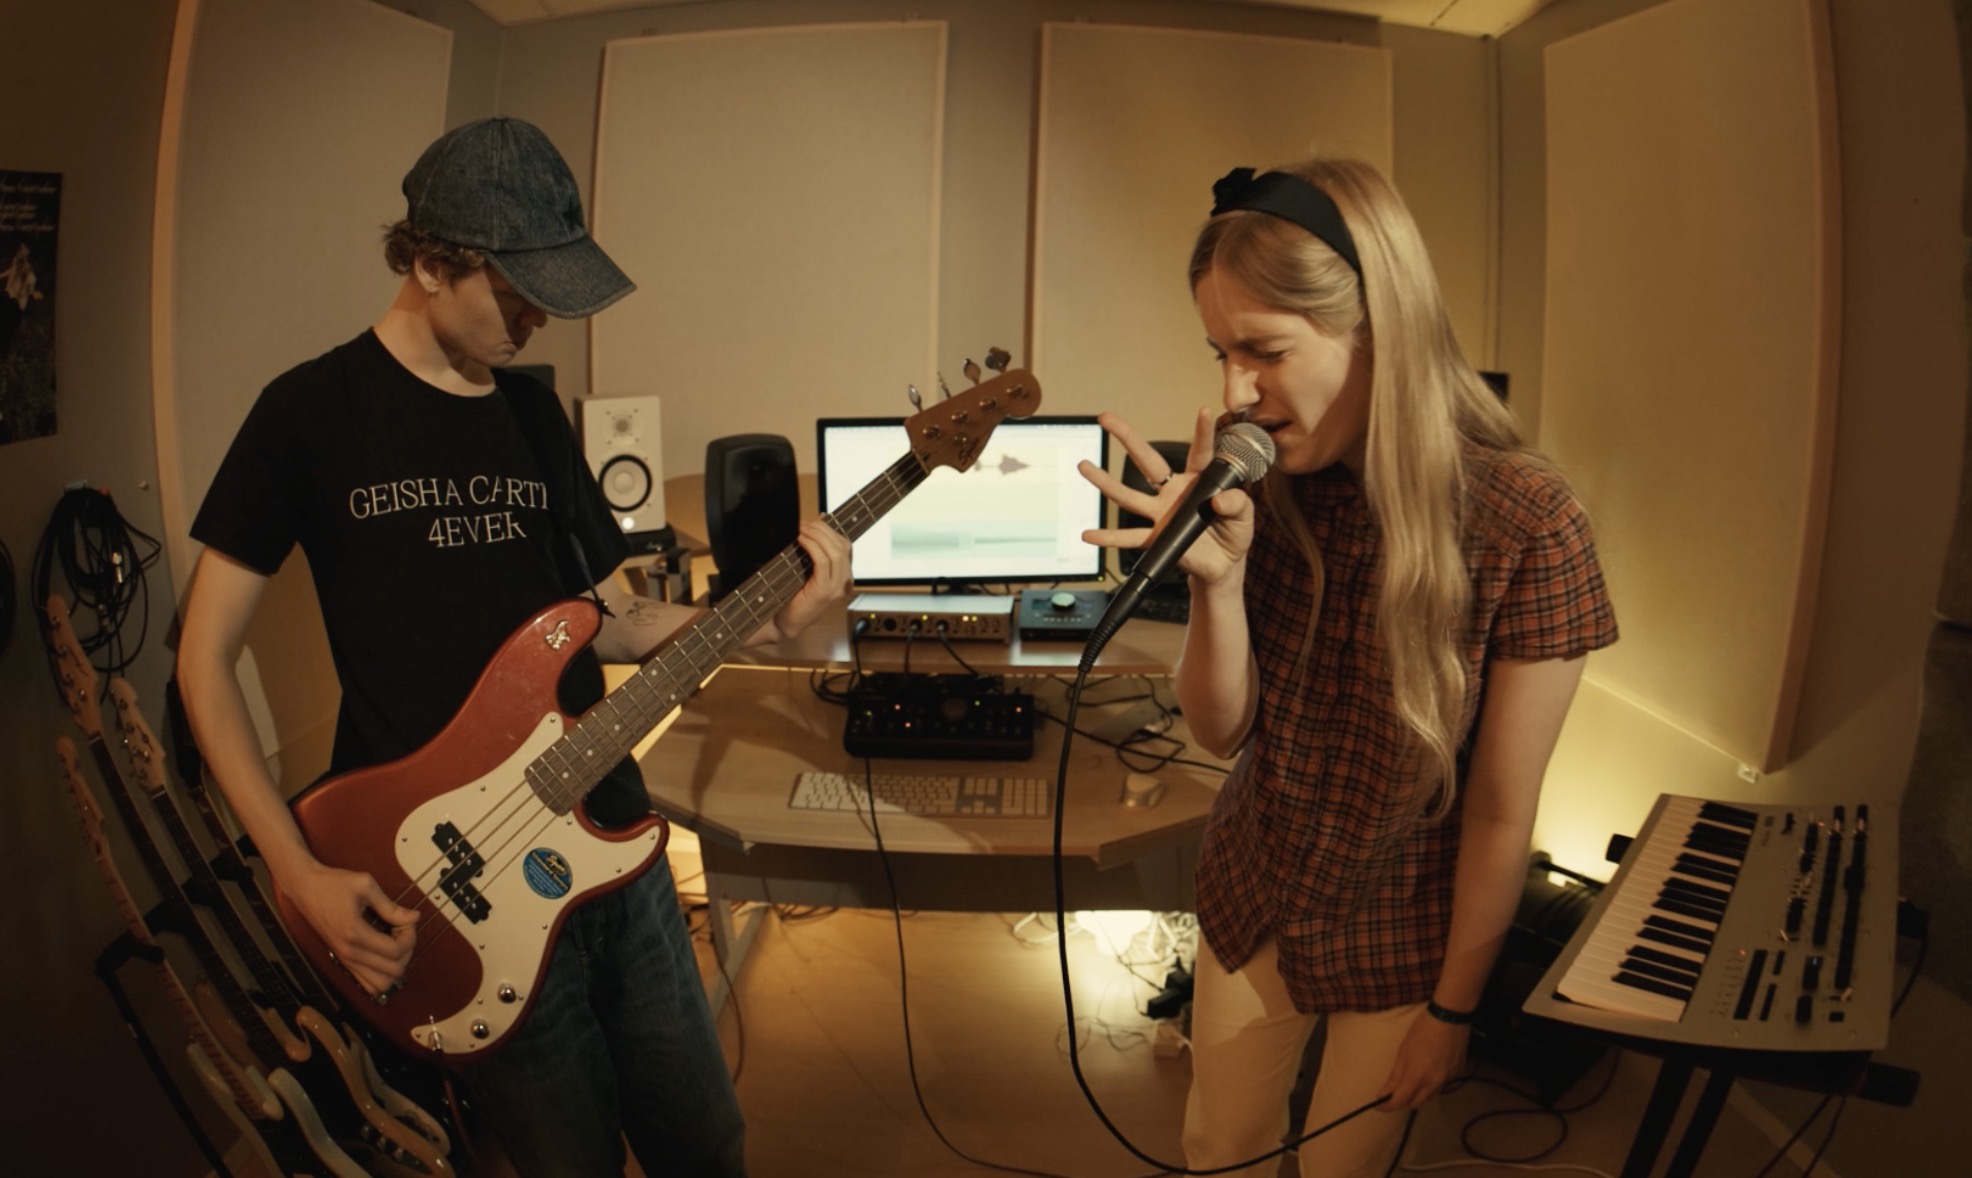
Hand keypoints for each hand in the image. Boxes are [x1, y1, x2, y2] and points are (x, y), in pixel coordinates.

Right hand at [284, 858, 418, 997]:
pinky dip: (381, 972)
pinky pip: (367, 982)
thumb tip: (414, 918)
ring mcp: (344, 959)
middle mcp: (349, 953)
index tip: (407, 920)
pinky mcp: (342, 960)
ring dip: (395, 964)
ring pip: (380, 984)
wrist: (304, 888)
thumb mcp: (365, 886)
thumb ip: (391, 907)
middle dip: (406, 951)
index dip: (410, 937)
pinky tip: (383, 949)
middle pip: (393, 971)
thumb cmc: (333, 883)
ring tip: (394, 940)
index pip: (395, 951)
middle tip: (402, 929)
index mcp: (354, 934)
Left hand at [767, 517, 852, 640]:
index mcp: (844, 577)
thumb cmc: (794, 597)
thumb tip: (814, 524)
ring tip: (802, 529)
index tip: (815, 521)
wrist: (786, 623)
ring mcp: (837, 588)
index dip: (831, 530)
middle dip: (823, 529)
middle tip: (805, 523)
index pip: (846, 546)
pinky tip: (801, 540)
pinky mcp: (824, 591)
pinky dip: (812, 546)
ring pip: (835, 552)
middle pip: (842, 545)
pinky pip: (823, 561)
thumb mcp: (808, 571)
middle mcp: (845, 582)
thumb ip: (815, 552)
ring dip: (817, 535)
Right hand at [1077, 407, 1255, 587]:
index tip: (1205, 410)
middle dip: (1127, 438)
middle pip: (1147, 462)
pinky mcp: (1157, 539)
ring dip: (1105, 482)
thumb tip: (1219, 501)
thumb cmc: (1234, 533)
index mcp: (1198, 481)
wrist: (1223, 566)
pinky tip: (1089, 534)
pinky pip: (1130, 537)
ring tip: (1084, 465)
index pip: (1200, 452)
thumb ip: (1237, 503)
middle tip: (1106, 419)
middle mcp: (1174, 493)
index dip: (1203, 432)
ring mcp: (1161, 514)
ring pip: (1129, 496)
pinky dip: (1108, 538)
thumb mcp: (1245, 515)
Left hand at [1374, 1006, 1469, 1111]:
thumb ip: (1395, 1076)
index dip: (1387, 1106)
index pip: (1399, 1102)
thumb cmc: (1422, 1031)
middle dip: (1403, 1100)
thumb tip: (1383, 1093)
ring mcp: (1448, 1080)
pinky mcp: (1457, 1074)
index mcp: (1417, 1077)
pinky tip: (1429, 1071)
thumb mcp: (1403, 1052)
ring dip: (1418, 1093)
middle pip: (1415, 1103)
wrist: (1450, 1017)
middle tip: (1394, 1090)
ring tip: (1412, 1080)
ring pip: (1430, 1096)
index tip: (1378, 1104)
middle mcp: (1434, 1084)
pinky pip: (1441, 1086)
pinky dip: (1432, 1084)